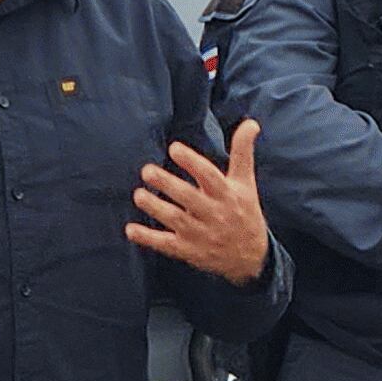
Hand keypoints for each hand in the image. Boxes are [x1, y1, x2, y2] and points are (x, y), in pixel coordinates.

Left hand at [128, 122, 270, 285]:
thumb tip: (250, 123)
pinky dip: (148, 238)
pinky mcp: (189, 250)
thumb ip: (243, 152)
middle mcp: (214, 214)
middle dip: (167, 184)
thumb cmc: (245, 212)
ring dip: (155, 208)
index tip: (174, 149)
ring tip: (138, 195)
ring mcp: (200, 234)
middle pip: (188, 197)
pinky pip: (166, 244)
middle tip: (147, 171)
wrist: (251, 258)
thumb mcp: (246, 183)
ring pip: (175, 220)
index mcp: (227, 194)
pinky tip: (131, 230)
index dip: (192, 162)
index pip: (209, 176)